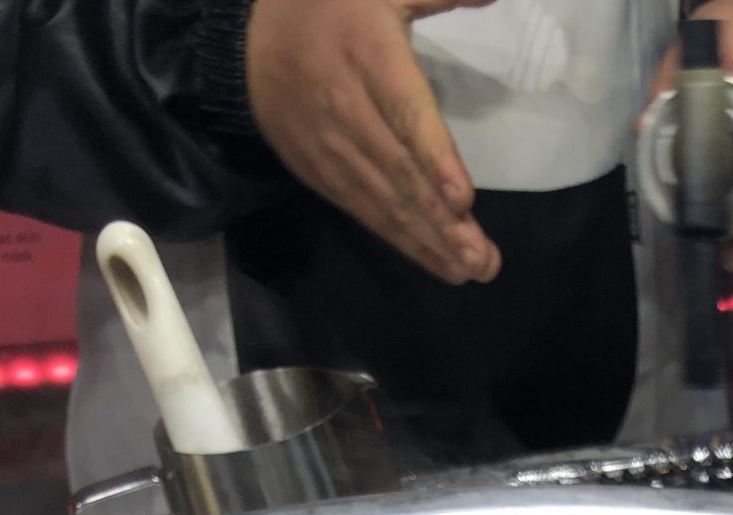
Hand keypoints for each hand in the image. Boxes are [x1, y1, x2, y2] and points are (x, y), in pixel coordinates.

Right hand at [246, 0, 501, 284]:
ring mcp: (330, 147)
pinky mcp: (320, 174)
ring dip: (427, 241)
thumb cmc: (331, 7)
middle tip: (482, 259)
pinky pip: (363, 210)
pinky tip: (434, 260)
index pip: (405, 112)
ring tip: (468, 270)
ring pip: (383, 200)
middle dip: (441, 222)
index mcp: (368, 52)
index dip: (433, 158)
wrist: (249, 42)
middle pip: (399, 171)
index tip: (463, 199)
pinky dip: (399, 238)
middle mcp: (347, 107)